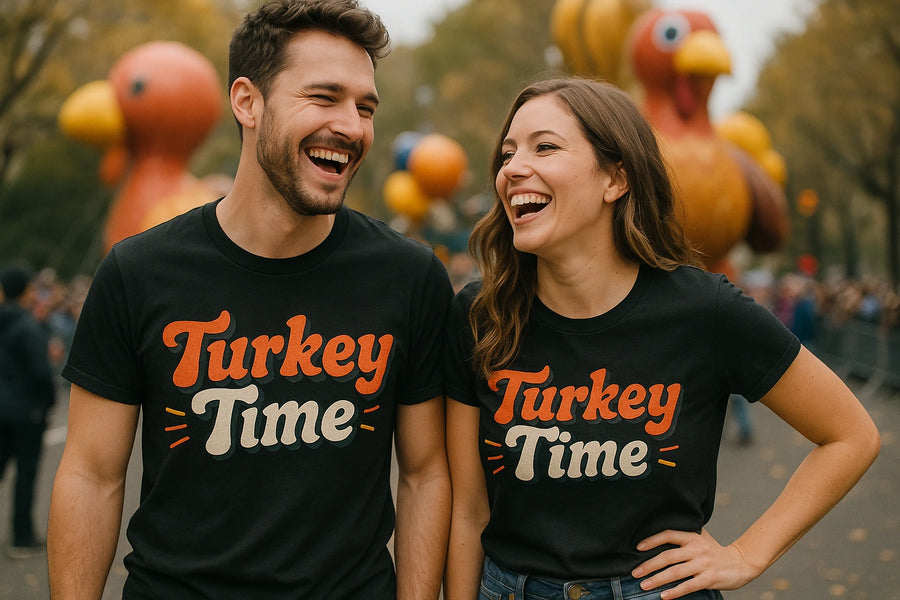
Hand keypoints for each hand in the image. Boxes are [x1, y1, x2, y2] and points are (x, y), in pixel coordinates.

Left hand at [631, 529, 756, 598]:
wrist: (741, 563)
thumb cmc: (715, 551)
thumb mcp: (702, 537)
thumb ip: (685, 534)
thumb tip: (660, 529)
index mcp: (693, 537)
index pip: (669, 535)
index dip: (652, 540)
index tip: (638, 547)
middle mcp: (697, 549)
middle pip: (668, 556)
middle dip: (649, 565)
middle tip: (635, 572)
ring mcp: (703, 564)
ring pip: (675, 573)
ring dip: (657, 580)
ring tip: (643, 585)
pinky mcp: (709, 579)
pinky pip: (688, 586)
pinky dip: (674, 592)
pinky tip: (663, 596)